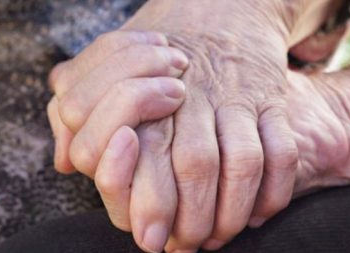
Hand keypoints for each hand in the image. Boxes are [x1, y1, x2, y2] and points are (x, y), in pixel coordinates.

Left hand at [54, 0, 337, 251]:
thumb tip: (67, 161)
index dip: (148, 201)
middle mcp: (196, 95)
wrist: (220, 9)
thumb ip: (77, 109)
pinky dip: (274, 190)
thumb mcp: (105, 65)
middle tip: (186, 245)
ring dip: (233, 209)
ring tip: (220, 236)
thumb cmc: (157, 47)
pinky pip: (283, 151)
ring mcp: (238, 96)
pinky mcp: (272, 100)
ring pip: (244, 161)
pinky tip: (257, 214)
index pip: (145, 151)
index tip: (151, 238)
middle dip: (193, 216)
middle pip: (196, 164)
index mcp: (147, 88)